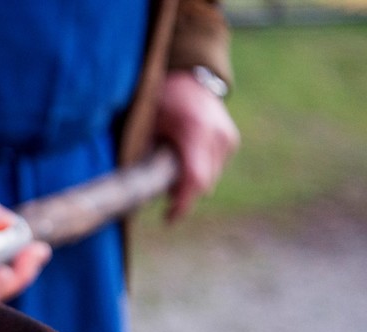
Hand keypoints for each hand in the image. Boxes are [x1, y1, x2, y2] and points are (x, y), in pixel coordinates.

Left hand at [155, 70, 240, 220]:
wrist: (190, 75)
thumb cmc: (161, 97)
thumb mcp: (147, 124)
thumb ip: (146, 154)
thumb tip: (137, 189)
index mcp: (195, 130)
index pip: (195, 179)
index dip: (182, 204)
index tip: (167, 219)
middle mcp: (217, 136)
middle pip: (202, 183)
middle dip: (181, 195)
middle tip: (161, 196)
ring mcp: (227, 139)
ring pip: (209, 178)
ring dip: (189, 184)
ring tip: (168, 173)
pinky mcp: (230, 141)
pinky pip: (213, 168)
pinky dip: (197, 171)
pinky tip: (181, 161)